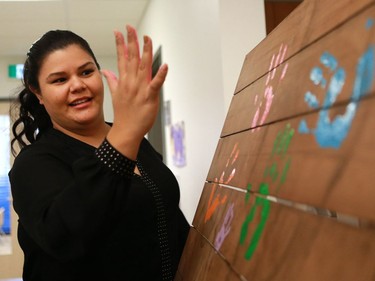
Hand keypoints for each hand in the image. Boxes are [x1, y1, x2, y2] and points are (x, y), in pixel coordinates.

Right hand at [102, 25, 167, 158]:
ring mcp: (140, 89)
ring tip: (147, 38)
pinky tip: (164, 65)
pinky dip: (160, 75)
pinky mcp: (149, 97)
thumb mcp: (115, 95)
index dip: (120, 44)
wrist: (126, 131)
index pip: (121, 58)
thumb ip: (112, 81)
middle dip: (131, 41)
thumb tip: (106, 71)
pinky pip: (156, 84)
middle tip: (130, 27)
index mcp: (123, 81)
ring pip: (143, 67)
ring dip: (146, 52)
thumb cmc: (123, 114)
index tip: (119, 32)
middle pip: (131, 58)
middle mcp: (131, 82)